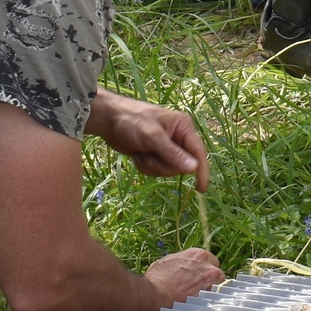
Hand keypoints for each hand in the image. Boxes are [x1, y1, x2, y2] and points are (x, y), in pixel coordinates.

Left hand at [86, 88, 208, 189]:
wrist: (109, 121)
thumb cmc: (132, 121)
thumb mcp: (153, 136)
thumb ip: (173, 153)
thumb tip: (194, 168)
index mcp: (183, 127)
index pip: (198, 152)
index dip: (201, 171)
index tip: (201, 189)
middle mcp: (178, 138)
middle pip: (181, 165)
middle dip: (163, 165)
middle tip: (149, 155)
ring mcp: (166, 148)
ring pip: (168, 170)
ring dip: (152, 166)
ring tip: (141, 153)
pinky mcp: (155, 155)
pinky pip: (156, 171)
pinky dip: (146, 166)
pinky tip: (137, 155)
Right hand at [145, 247, 225, 302]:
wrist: (155, 294)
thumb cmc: (157, 279)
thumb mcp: (168, 262)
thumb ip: (181, 262)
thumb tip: (182, 267)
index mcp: (198, 254)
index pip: (211, 261)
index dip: (205, 271)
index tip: (200, 277)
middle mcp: (208, 266)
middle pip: (217, 274)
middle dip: (211, 281)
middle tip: (200, 289)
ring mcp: (211, 282)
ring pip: (219, 288)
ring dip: (212, 293)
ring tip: (200, 300)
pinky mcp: (210, 297)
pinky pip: (215, 300)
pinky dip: (209, 303)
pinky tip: (199, 307)